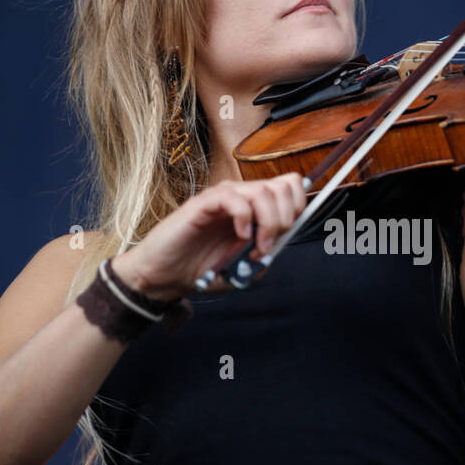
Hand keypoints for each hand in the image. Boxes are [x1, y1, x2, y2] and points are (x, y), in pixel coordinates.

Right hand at [112, 173, 307, 297]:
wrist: (166, 277)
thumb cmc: (202, 270)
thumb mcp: (245, 267)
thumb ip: (267, 253)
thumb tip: (286, 239)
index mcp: (254, 208)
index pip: (289, 187)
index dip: (298, 206)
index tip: (287, 235)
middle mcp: (241, 196)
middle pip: (282, 187)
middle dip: (285, 219)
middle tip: (268, 246)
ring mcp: (222, 197)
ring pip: (263, 191)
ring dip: (268, 223)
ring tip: (255, 247)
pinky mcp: (203, 202)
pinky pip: (234, 197)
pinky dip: (244, 218)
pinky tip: (240, 237)